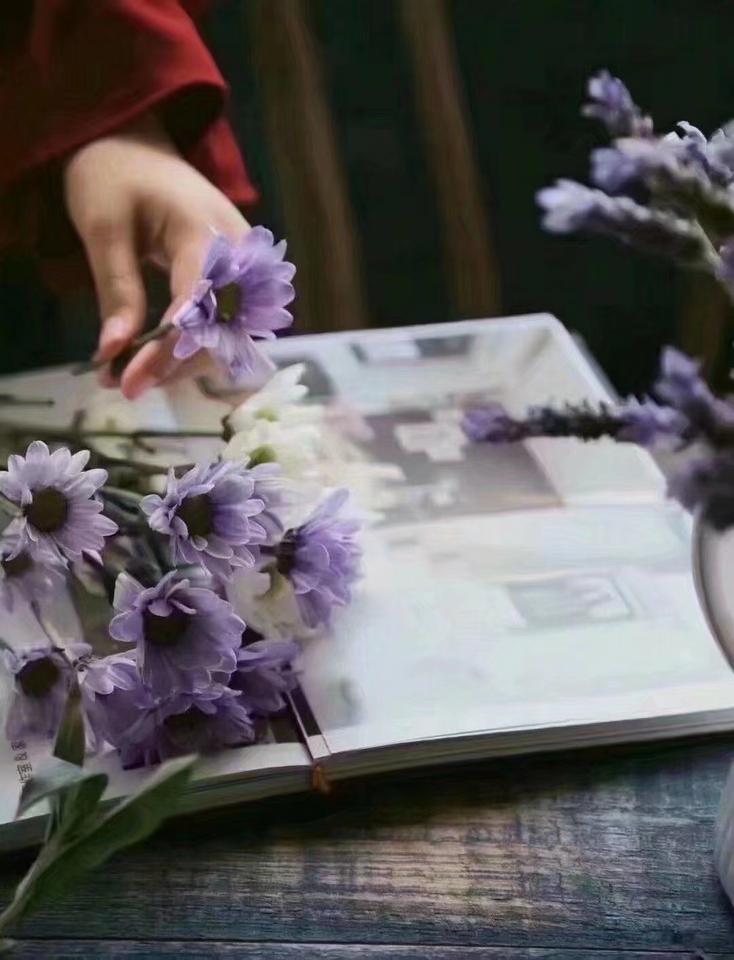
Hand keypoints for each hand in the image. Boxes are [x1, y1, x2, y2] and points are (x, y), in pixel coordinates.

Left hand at [63, 112, 249, 398]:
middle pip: (222, 330)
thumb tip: (113, 353)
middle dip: (174, 365)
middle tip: (122, 384)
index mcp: (206, 232)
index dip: (165, 353)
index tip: (128, 383)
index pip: (196, 308)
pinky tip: (158, 357)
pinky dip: (194, 348)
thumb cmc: (116, 177)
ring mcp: (248, 267)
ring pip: (230, 336)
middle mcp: (241, 254)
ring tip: (133, 373)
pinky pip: (228, 325)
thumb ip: (116, 291)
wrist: (140, 148)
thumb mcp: (103, 228)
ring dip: (184, 363)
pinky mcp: (242, 279)